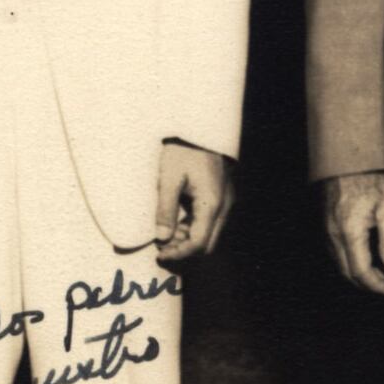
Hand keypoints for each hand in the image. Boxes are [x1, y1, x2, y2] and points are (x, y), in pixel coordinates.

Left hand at [155, 143, 232, 261]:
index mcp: (212, 203)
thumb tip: (161, 238)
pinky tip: (174, 224)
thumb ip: (165, 209)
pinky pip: (209, 223)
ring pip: (209, 235)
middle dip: (185, 251)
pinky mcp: (220, 198)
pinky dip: (192, 229)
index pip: (199, 244)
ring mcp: (225, 203)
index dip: (179, 254)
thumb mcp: (168, 178)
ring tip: (164, 235)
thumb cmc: (182, 150)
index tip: (159, 255)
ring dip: (188, 241)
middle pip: (208, 245)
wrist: (200, 128)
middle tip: (160, 248)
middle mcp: (224, 207)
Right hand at [321, 170, 383, 295]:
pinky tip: (366, 258)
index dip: (376, 285)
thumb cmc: (371, 181)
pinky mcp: (324, 226)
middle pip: (347, 273)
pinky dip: (350, 262)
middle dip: (367, 284)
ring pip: (339, 265)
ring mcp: (326, 231)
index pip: (360, 271)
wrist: (348, 161)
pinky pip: (335, 253)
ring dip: (358, 274)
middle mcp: (334, 235)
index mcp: (350, 232)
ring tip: (380, 273)